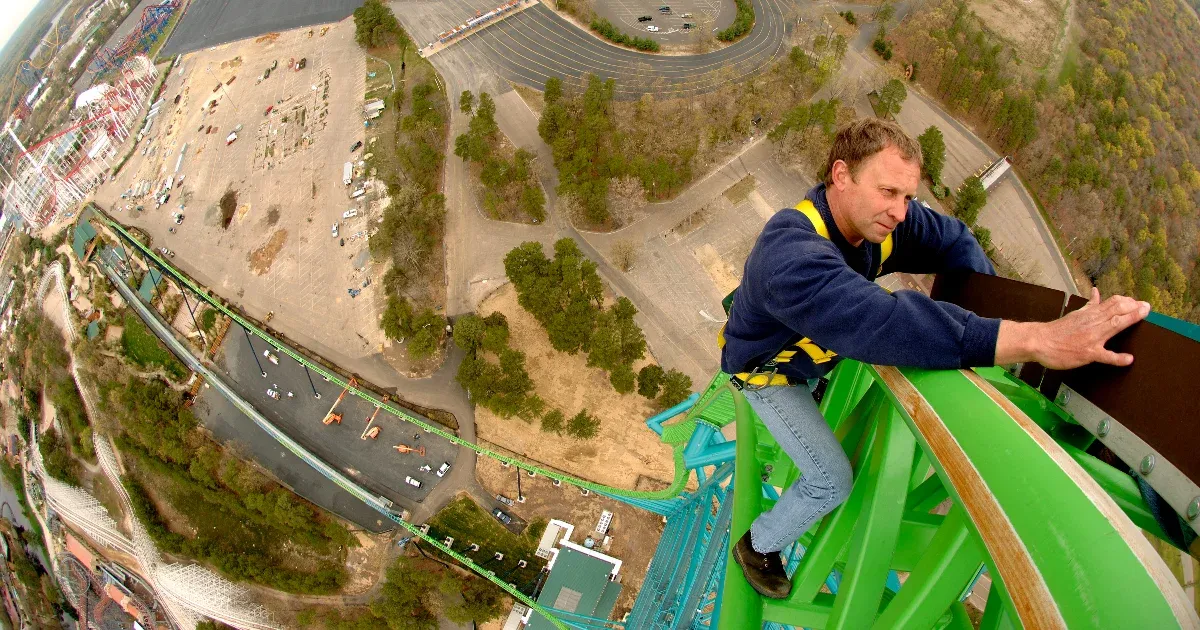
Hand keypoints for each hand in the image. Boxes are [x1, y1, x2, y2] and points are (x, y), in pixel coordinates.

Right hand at [1030, 288, 1149, 369]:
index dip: (1129, 301)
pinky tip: (1128, 359)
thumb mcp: (1075, 314)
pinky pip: (1105, 355)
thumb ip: (1089, 305)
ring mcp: (1092, 338)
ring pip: (1115, 325)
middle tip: (1147, 307)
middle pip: (1117, 310)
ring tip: (1145, 315)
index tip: (1139, 303)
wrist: (1039, 341)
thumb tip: (1096, 292)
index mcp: (1090, 314)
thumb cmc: (1056, 330)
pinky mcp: (1088, 353)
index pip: (1113, 302)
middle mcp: (1093, 323)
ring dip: (1131, 319)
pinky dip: (1117, 358)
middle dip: (1134, 307)